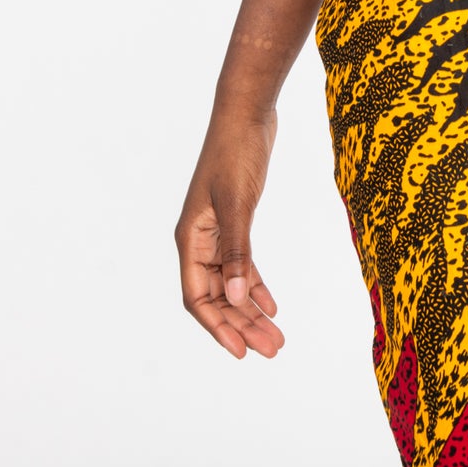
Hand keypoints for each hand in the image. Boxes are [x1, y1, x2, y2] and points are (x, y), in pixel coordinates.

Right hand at [175, 107, 284, 359]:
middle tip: (272, 349)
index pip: (198, 297)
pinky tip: (273, 305)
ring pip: (232, 284)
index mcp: (190, 239)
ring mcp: (217, 233)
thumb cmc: (235, 153)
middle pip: (217, 297)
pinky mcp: (235, 223)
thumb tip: (238, 299)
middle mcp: (199, 241)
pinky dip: (257, 285)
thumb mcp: (237, 204)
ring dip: (252, 310)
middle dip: (242, 325)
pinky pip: (243, 264)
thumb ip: (238, 252)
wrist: (246, 115)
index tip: (241, 352)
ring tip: (277, 337)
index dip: (218, 327)